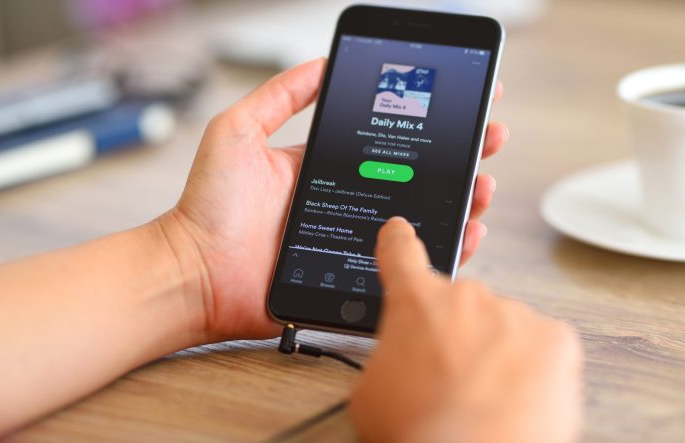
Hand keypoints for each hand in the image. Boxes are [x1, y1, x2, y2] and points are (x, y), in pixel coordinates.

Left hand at [161, 59, 508, 341]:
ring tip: (482, 184)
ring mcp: (357, 239)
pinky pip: (411, 262)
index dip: (429, 123)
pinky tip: (465, 232)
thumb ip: (278, 96)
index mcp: (328, 168)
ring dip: (463, 199)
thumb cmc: (207, 207)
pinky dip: (445, 248)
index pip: (390, 141)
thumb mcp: (238, 132)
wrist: (194, 273)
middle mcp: (349, 201)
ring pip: (424, 218)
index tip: (463, 102)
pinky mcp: (358, 276)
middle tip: (489, 139)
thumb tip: (321, 62)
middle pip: (419, 177)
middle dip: (461, 156)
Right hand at [349, 218, 582, 442]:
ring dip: (496, 351)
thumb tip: (405, 356)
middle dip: (457, 332)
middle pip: (462, 303)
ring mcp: (514, 314)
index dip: (399, 241)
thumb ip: (390, 353)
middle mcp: (467, 297)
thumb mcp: (372, 388)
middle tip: (452, 375)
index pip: (401, 253)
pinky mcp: (555, 338)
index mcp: (414, 302)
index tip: (402, 231)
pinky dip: (532, 366)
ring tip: (484, 397)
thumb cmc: (419, 431)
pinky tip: (516, 395)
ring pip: (504, 325)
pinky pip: (541, 343)